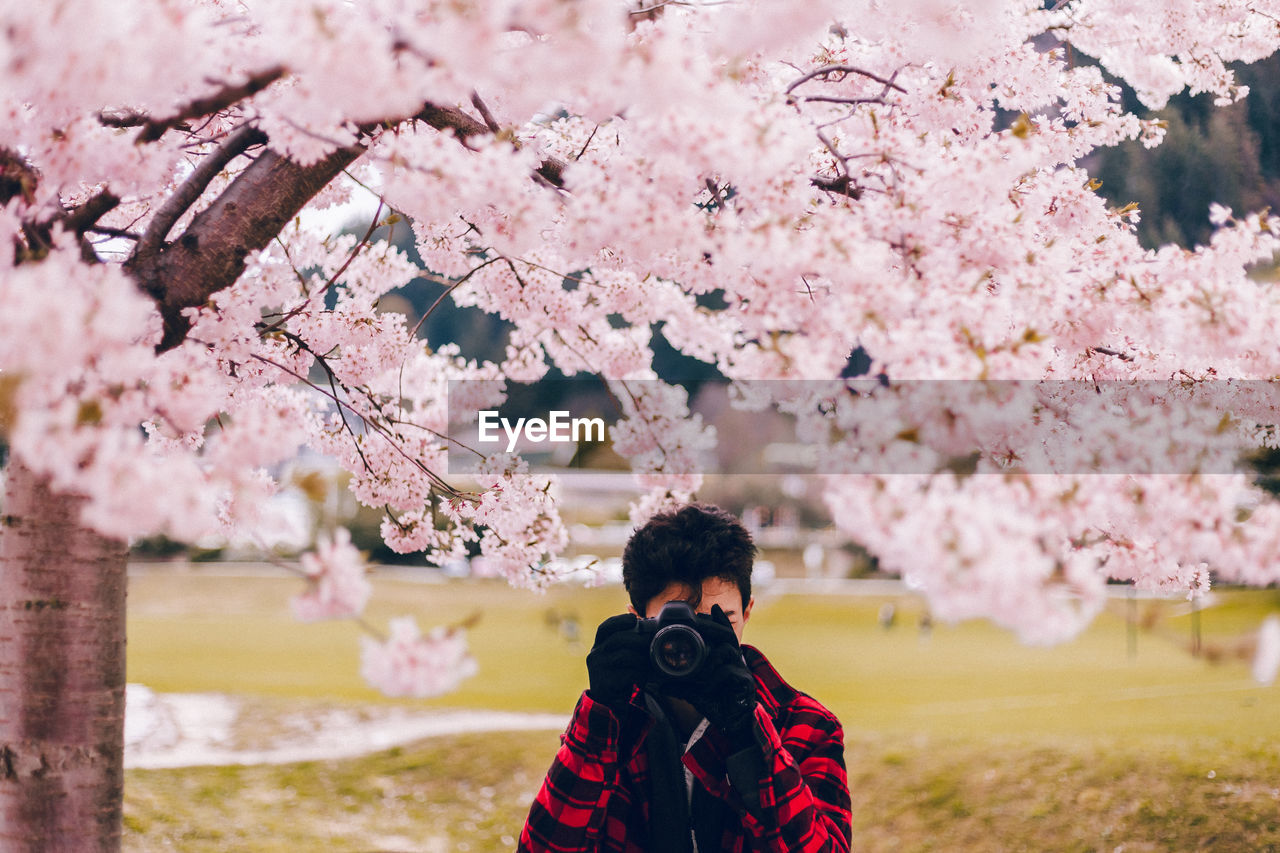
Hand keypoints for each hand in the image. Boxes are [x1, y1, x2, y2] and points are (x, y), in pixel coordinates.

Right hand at [585, 613, 650, 708]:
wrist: (609, 703)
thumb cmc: (620, 675)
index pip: (605, 628)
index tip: (634, 619)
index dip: (619, 620)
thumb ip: (628, 641)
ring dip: (641, 658)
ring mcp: (598, 670)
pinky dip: (639, 674)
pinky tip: (643, 677)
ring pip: (623, 656)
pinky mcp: (604, 684)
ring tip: (650, 662)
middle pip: (617, 639)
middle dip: (638, 639)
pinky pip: (626, 674)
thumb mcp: (620, 657)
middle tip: (652, 642)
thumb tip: (645, 622)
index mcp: (599, 645)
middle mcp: (595, 655)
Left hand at [669, 605, 758, 744]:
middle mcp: (735, 662)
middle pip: (728, 635)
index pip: (724, 635)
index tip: (712, 609)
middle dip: (714, 625)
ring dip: (711, 656)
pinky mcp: (745, 683)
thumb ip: (679, 686)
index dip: (720, 621)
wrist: (734, 727)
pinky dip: (714, 679)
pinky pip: (728, 672)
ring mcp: (742, 671)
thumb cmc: (717, 706)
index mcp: (726, 660)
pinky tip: (707, 688)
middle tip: (700, 620)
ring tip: (701, 667)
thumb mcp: (695, 693)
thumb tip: (658, 684)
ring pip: (728, 651)